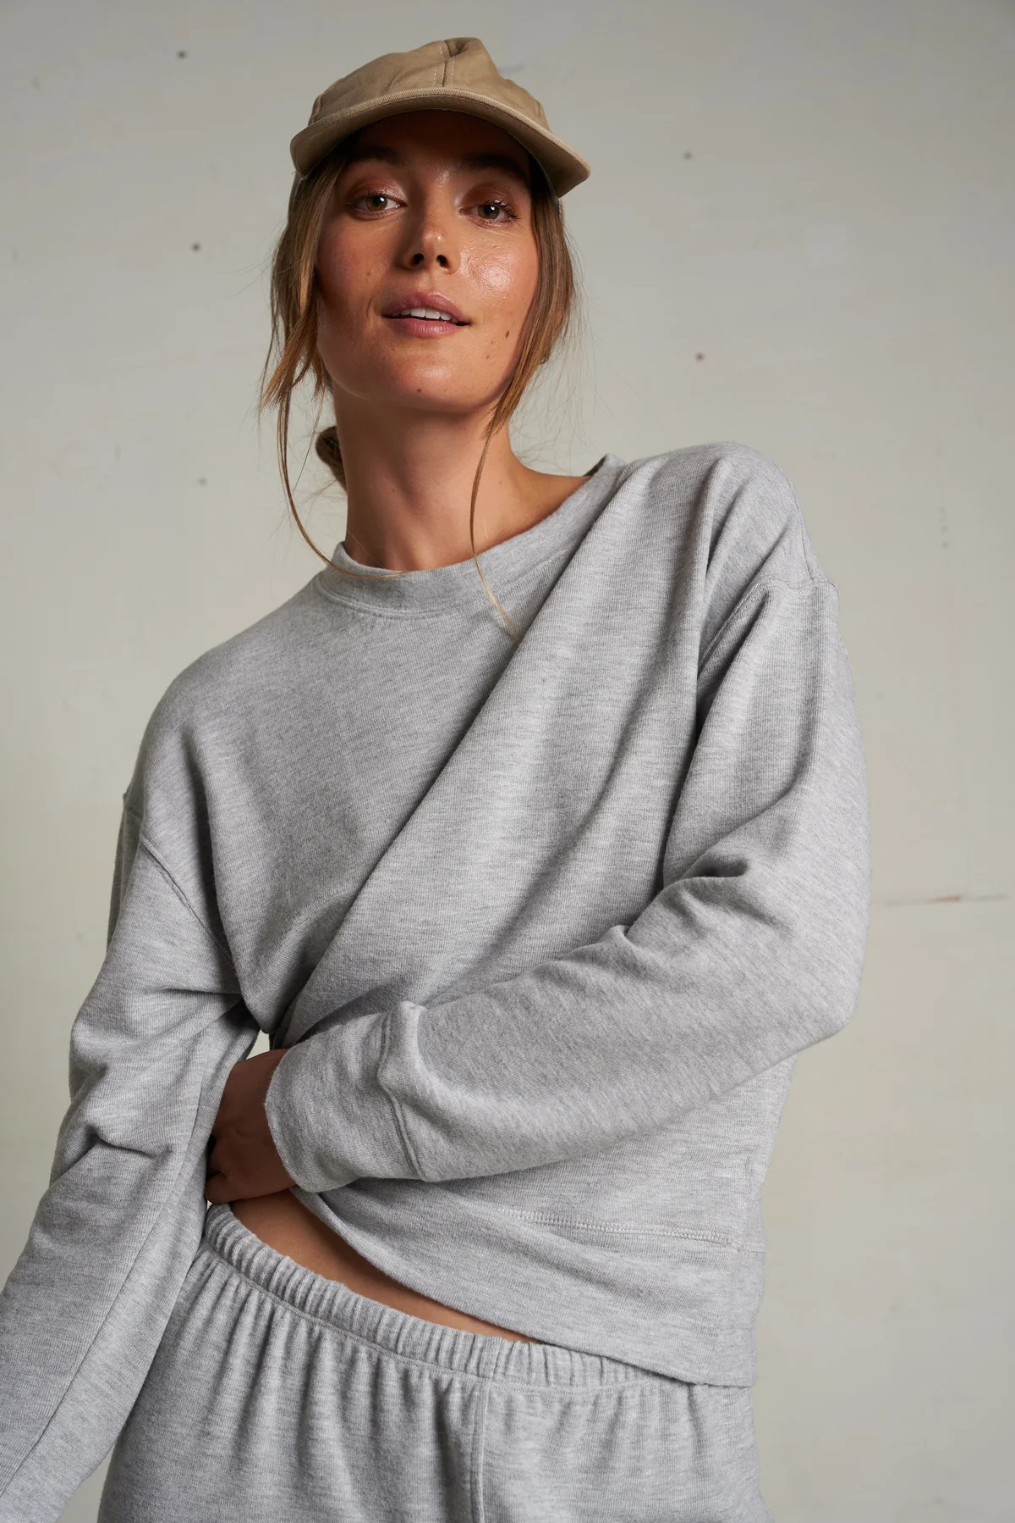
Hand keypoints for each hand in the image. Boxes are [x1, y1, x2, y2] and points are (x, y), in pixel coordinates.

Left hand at [205, 1049, 295, 1203]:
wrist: (323, 1110)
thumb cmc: (306, 1081)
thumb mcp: (270, 1065)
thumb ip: (250, 1078)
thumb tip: (253, 1083)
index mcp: (223, 1089)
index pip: (201, 1107)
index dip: (214, 1116)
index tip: (226, 1120)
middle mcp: (217, 1121)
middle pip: (202, 1136)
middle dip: (215, 1138)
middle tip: (234, 1140)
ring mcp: (226, 1152)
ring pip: (207, 1165)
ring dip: (219, 1163)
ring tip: (237, 1163)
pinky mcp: (240, 1180)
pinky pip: (214, 1192)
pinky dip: (220, 1188)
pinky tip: (233, 1184)